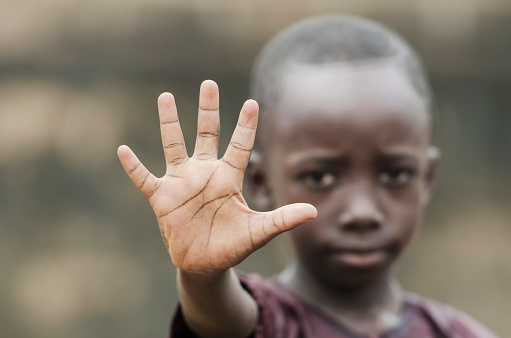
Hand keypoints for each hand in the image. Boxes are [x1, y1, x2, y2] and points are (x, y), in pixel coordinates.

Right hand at [118, 80, 316, 273]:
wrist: (204, 263)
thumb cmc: (232, 245)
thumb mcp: (258, 231)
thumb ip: (282, 219)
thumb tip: (313, 211)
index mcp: (229, 178)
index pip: (240, 145)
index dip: (246, 125)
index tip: (252, 103)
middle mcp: (205, 174)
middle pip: (207, 134)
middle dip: (208, 109)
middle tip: (209, 83)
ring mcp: (181, 183)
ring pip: (174, 145)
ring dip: (170, 122)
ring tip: (166, 96)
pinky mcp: (161, 198)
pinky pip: (144, 178)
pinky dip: (133, 166)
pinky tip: (123, 149)